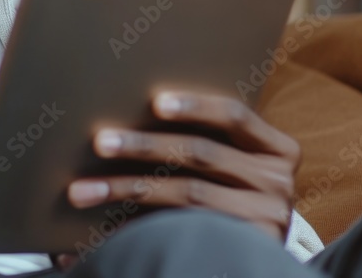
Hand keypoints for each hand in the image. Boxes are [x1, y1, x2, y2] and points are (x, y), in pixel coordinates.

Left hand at [67, 90, 299, 240]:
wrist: (257, 258)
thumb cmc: (232, 193)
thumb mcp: (232, 161)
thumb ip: (204, 137)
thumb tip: (138, 105)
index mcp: (276, 148)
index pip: (234, 115)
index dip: (195, 106)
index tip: (154, 102)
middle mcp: (279, 182)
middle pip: (202, 153)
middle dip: (143, 146)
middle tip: (100, 142)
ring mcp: (269, 219)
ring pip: (187, 193)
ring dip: (128, 188)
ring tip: (83, 190)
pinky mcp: (250, 248)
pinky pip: (184, 230)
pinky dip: (139, 226)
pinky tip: (106, 228)